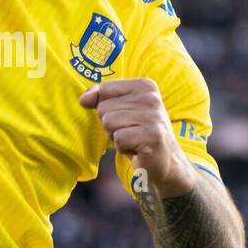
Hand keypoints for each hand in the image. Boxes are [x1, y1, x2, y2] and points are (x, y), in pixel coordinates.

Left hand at [79, 78, 196, 197]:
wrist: (164, 162)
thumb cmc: (137, 134)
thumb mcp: (118, 110)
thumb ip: (99, 98)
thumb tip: (83, 99)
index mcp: (145, 85)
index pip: (104, 89)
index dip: (107, 108)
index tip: (126, 118)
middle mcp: (152, 97)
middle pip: (104, 108)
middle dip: (111, 126)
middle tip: (131, 133)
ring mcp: (154, 116)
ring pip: (109, 123)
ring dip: (116, 137)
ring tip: (134, 140)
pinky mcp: (153, 136)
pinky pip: (119, 139)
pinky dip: (123, 149)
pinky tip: (138, 150)